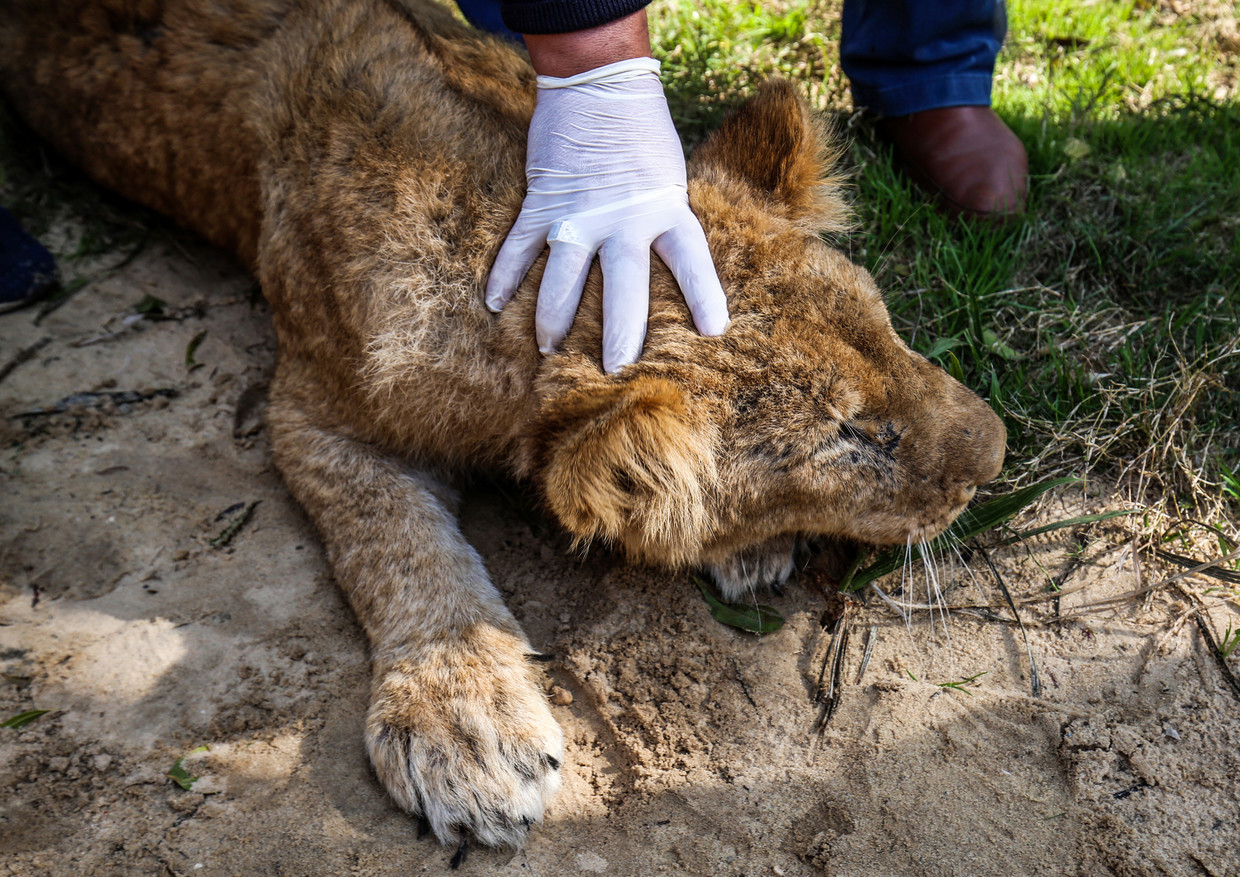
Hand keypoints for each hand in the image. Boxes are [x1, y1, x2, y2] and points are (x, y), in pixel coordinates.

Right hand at [485, 57, 728, 372]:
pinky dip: (505, 275)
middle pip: (622, 288)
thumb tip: (663, 268)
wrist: (597, 83)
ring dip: (553, 318)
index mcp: (664, 209)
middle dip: (619, 333)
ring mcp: (579, 213)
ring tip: (548, 348)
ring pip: (563, 278)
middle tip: (615, 370)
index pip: (690, 259)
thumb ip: (663, 221)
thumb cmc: (641, 132)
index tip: (714, 331)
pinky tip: (495, 303)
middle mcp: (623, 218)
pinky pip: (519, 246)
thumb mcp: (669, 177)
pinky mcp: (542, 201)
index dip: (703, 295)